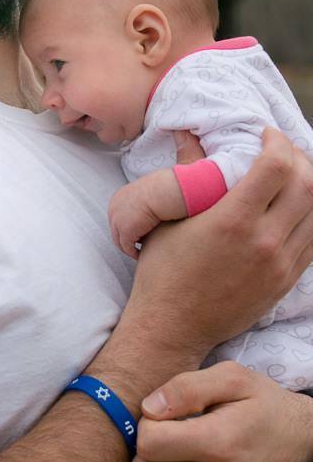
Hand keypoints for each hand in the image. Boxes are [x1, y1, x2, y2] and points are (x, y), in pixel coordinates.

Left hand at [109, 171, 186, 258]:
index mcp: (117, 199)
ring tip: (139, 253)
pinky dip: (133, 252)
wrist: (161, 193)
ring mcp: (117, 222)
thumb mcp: (146, 192)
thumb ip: (143, 200)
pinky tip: (142, 254)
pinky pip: (127, 247)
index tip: (137, 234)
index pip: (117, 218)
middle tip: (136, 247)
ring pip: (119, 241)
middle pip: (115, 230)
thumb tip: (150, 203)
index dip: (126, 227)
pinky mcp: (125, 232)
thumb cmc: (161, 190)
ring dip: (128, 248)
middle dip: (125, 239)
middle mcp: (113, 210)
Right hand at [121, 128, 312, 364]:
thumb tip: (187, 134)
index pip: (277, 167)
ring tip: (290, 175)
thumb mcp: (169, 218)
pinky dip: (310, 214)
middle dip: (299, 158)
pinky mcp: (286, 281)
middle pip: (307, 184)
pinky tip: (292, 206)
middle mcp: (264, 242)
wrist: (173, 326)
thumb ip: (187, 172)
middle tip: (281, 151)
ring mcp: (280, 265)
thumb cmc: (164, 272)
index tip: (266, 135)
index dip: (278, 141)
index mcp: (233, 221)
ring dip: (309, 185)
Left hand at [132, 362, 312, 461]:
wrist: (296, 439)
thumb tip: (148, 409)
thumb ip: (186, 387)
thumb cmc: (259, 402)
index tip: (164, 417)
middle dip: (147, 449)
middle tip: (169, 435)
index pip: (148, 443)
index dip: (147, 424)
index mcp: (218, 441)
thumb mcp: (230, 376)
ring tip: (177, 456)